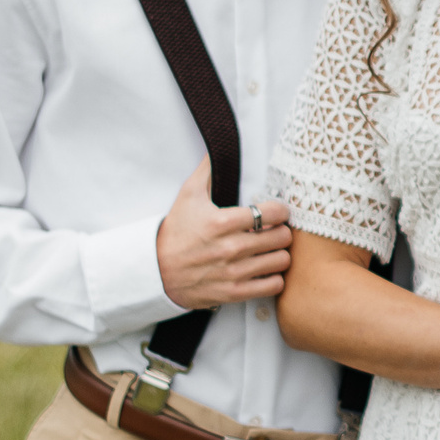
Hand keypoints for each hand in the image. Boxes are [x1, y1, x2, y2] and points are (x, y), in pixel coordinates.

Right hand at [156, 156, 293, 309]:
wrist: (156, 270)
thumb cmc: (176, 231)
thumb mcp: (188, 195)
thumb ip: (208, 170)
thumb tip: (217, 146)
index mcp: (222, 222)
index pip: (272, 213)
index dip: (280, 210)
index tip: (276, 212)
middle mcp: (230, 248)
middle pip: (282, 237)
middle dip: (282, 231)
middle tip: (275, 230)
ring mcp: (233, 272)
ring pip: (281, 261)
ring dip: (280, 254)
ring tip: (271, 249)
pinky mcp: (233, 292)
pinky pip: (272, 286)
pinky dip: (274, 277)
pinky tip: (265, 269)